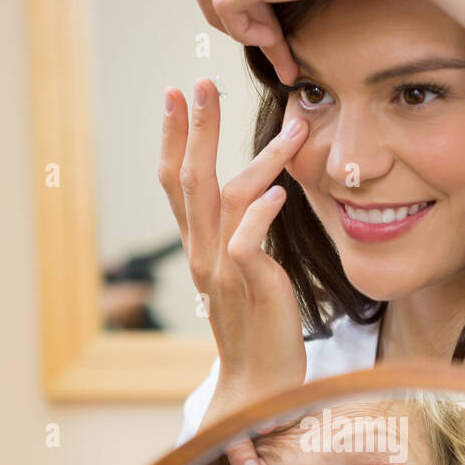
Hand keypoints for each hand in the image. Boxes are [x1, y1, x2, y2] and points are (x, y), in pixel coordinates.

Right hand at [158, 78, 308, 464]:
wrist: (261, 382)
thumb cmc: (261, 325)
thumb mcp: (249, 270)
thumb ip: (246, 232)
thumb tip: (263, 190)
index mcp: (200, 246)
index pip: (177, 182)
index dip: (174, 138)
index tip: (176, 95)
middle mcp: (202, 253)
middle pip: (190, 179)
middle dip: (195, 128)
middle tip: (199, 83)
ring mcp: (221, 270)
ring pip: (225, 199)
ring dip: (256, 157)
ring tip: (290, 128)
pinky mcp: (246, 286)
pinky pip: (247, 243)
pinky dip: (262, 215)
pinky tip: (283, 192)